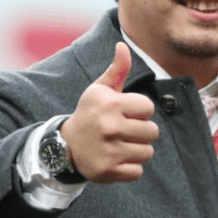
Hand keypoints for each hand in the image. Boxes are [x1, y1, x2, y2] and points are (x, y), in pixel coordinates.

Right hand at [60, 42, 157, 182]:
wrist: (65, 147)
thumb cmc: (89, 115)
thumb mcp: (99, 91)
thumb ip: (116, 70)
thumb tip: (123, 46)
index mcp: (110, 104)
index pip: (149, 108)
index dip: (140, 111)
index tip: (124, 114)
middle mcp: (110, 127)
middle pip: (153, 132)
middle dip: (141, 132)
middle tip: (122, 132)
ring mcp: (110, 150)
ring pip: (148, 152)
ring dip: (137, 150)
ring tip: (119, 145)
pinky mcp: (109, 171)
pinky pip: (138, 171)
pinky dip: (130, 168)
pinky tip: (115, 160)